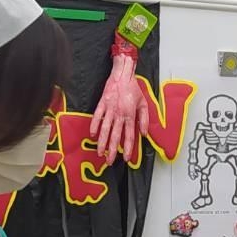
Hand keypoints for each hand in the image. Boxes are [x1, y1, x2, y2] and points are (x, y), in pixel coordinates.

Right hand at [91, 50, 147, 164]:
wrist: (122, 75)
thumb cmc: (133, 89)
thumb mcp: (144, 104)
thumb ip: (144, 120)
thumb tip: (144, 134)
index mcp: (130, 115)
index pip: (129, 136)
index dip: (128, 149)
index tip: (126, 159)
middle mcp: (119, 114)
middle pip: (115, 136)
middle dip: (112, 150)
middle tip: (110, 161)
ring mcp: (109, 109)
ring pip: (105, 129)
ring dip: (102, 142)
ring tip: (100, 153)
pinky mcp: (101, 104)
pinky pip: (97, 117)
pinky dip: (94, 126)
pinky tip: (92, 135)